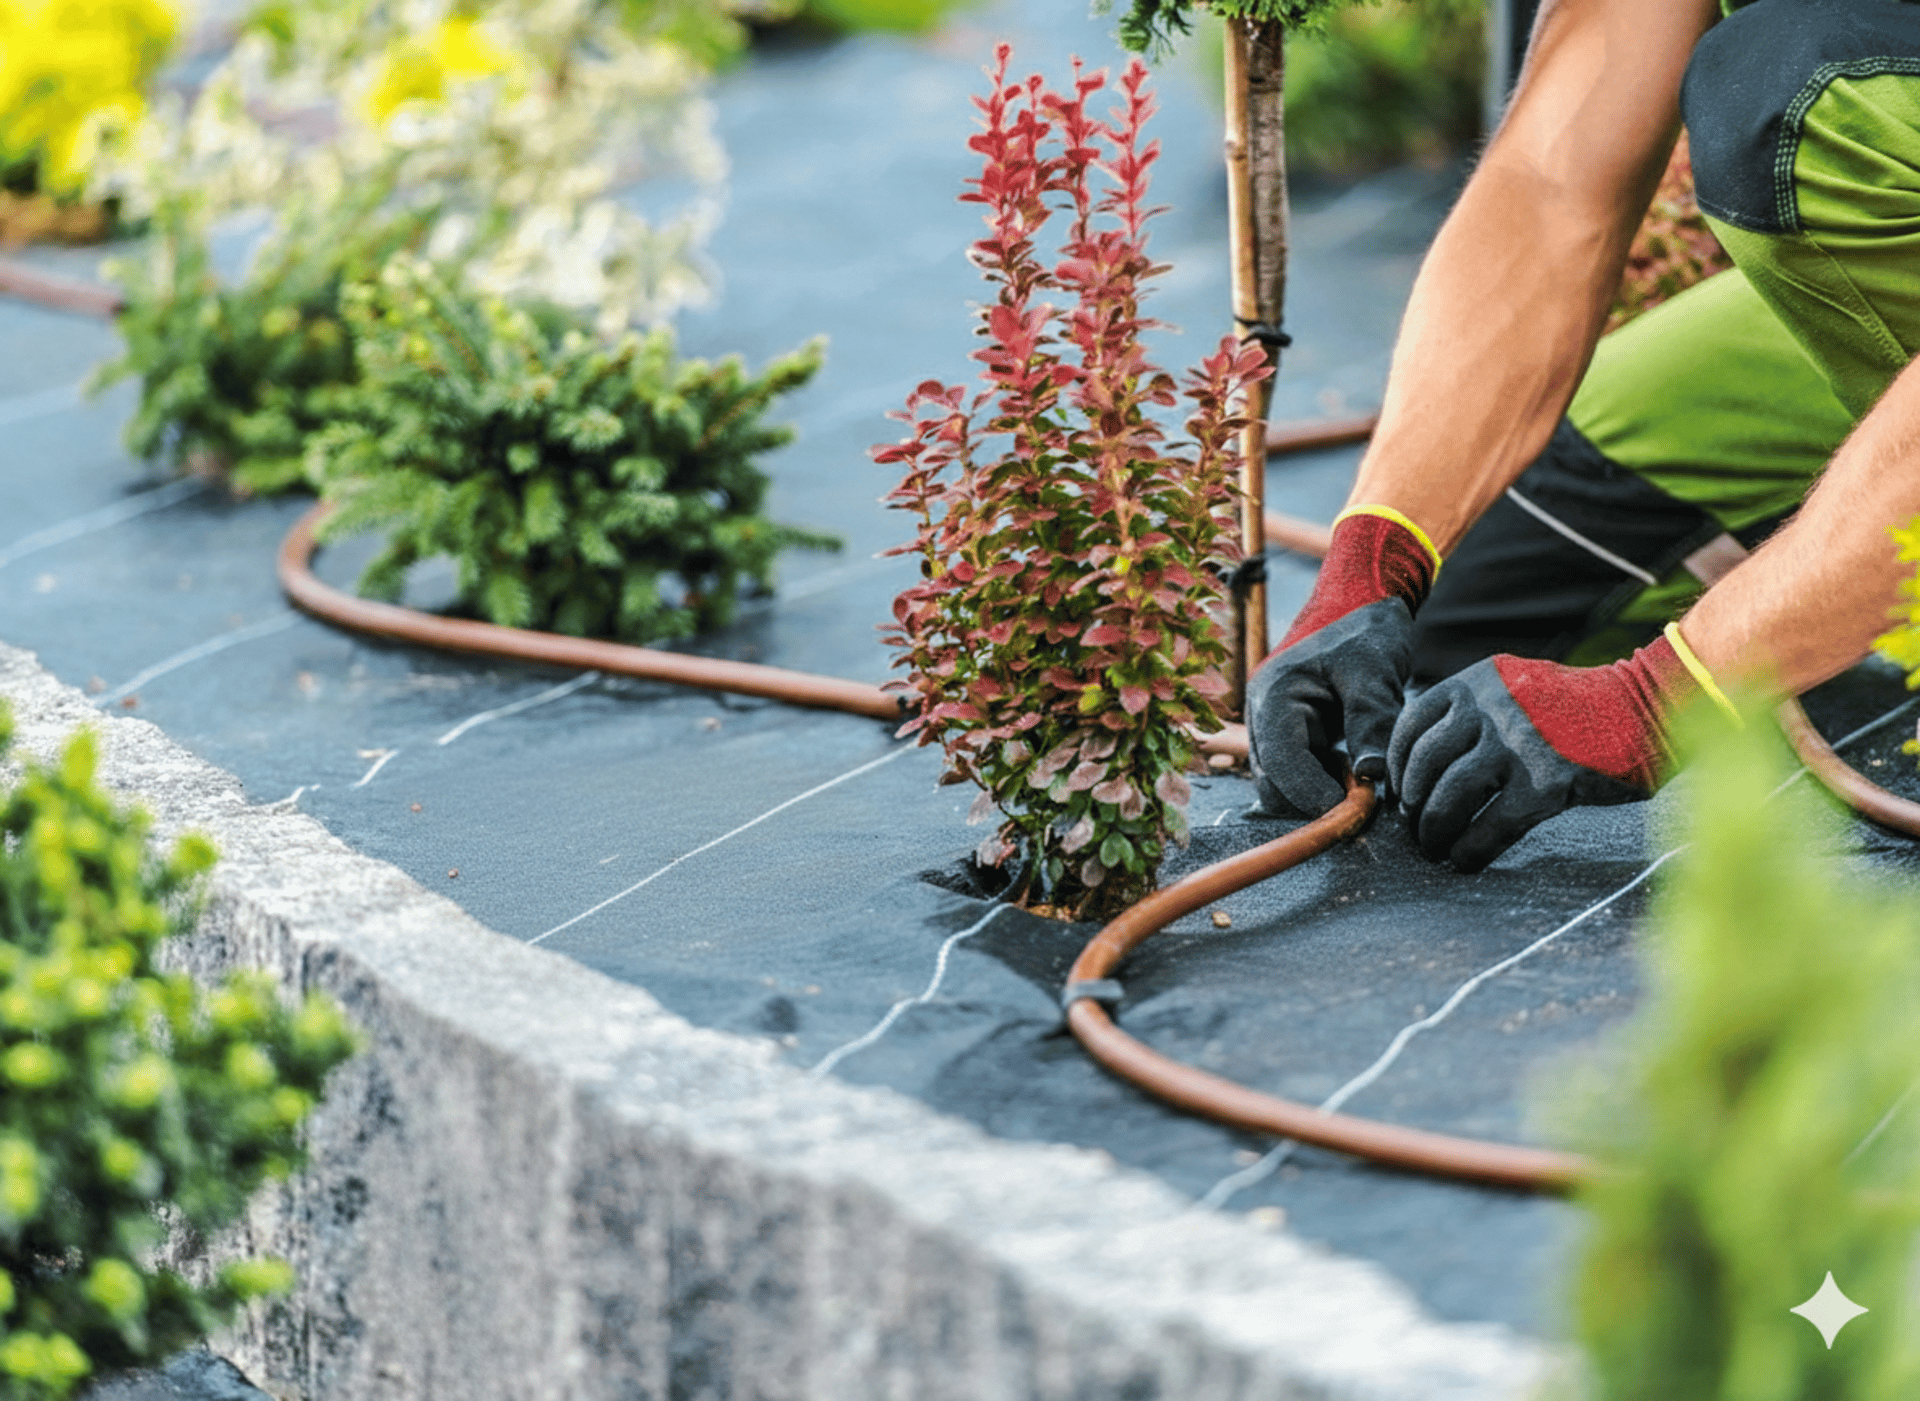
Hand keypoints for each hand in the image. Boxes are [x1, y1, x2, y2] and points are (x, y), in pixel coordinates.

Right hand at [1247, 508, 1438, 815]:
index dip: (1311, 796)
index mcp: (1273, 695)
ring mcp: (1274, 726)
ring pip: (1285, 784)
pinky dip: (1325, 781)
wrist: (1361, 600)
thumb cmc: (1365, 628)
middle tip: (1364, 802)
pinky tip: (1356, 769)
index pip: (1281, 764)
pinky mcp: (1292, 733)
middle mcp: (1264, 715)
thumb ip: (1372, 722)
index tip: (1351, 815)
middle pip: (1273, 784)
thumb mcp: (1374, 671)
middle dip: (1314, 800)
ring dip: (1320, 792)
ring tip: (1363, 783)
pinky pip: (1300, 772)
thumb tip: (1373, 778)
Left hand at [1387, 628, 1702, 869]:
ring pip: (1450, 797)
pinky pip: (1490, 826)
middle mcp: (1490, 709)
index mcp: (1476, 682)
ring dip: (1436, 831)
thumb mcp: (1514, 687)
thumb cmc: (1575, 709)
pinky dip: (1470, 849)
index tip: (1401, 792)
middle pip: (1425, 765)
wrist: (1645, 708)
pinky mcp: (1545, 784)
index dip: (1397, 765)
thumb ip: (1471, 712)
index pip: (1412, 724)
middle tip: (1417, 827)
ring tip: (1437, 848)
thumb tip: (1423, 762)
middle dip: (1414, 805)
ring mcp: (1517, 745)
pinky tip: (1466, 861)